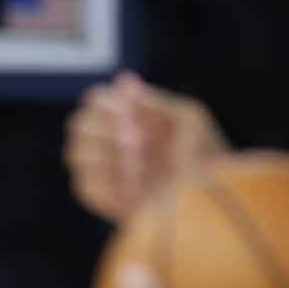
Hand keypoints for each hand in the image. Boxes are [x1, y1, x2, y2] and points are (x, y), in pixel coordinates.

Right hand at [63, 71, 230, 222]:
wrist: (213, 208)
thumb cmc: (209, 161)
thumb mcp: (189, 121)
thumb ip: (154, 101)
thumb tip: (123, 79)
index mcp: (134, 122)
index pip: (95, 101)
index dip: (104, 102)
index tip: (126, 110)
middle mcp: (116, 146)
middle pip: (77, 125)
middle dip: (104, 130)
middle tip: (136, 139)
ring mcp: (109, 176)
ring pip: (75, 154)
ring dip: (105, 156)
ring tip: (139, 166)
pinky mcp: (108, 203)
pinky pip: (84, 187)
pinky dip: (106, 184)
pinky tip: (134, 189)